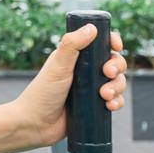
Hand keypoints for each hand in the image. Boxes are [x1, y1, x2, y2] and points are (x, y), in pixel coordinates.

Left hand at [11, 23, 128, 149]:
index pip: (100, 43)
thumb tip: (91, 28)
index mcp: (75, 57)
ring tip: (104, 95)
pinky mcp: (94, 105)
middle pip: (113, 62)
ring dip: (117, 87)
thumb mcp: (57, 66)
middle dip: (117, 67)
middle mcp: (84, 71)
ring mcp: (90, 88)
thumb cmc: (42, 93)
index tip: (116, 46)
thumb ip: (71, 46)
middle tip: (107, 73)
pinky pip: (115, 100)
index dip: (112, 42)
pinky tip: (110, 106)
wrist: (36, 125)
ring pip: (117, 82)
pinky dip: (117, 102)